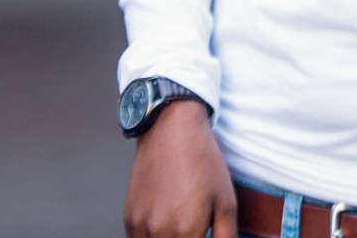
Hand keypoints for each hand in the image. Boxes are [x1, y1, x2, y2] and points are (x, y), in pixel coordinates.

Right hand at [123, 101, 236, 237]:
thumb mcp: (227, 201)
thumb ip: (226, 237)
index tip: (204, 235)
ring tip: (182, 225)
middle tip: (197, 229)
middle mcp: (159, 232)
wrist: (171, 129)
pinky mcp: (129, 218)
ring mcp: (139, 226)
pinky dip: (153, 237)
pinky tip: (167, 224)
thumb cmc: (203, 162)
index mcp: (187, 230)